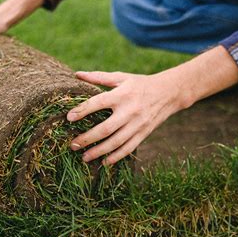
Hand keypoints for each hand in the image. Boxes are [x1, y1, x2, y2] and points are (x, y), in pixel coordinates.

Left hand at [67, 71, 187, 164]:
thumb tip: (77, 74)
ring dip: (99, 151)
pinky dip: (116, 157)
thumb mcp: (121, 77)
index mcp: (121, 94)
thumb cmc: (140, 84)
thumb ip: (99, 77)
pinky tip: (104, 162)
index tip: (69, 118)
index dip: (82, 110)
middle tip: (73, 144)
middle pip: (105, 128)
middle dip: (87, 138)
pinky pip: (128, 148)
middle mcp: (129, 111)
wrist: (169, 93)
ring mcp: (137, 124)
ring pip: (116, 142)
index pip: (98, 103)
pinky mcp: (144, 133)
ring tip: (84, 157)